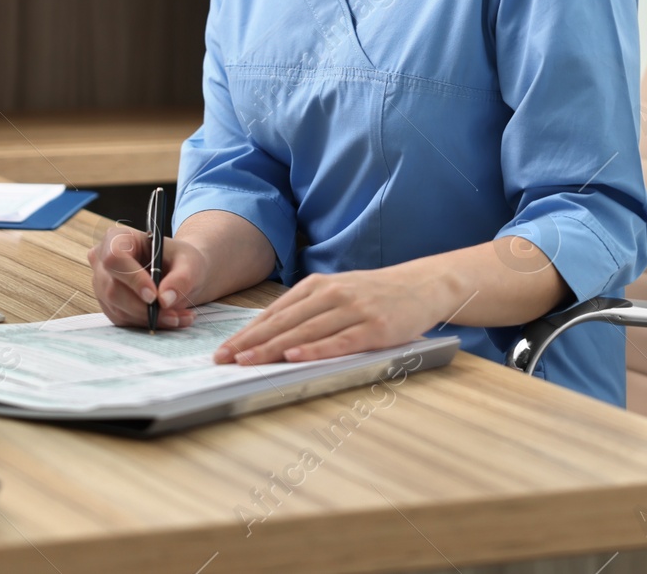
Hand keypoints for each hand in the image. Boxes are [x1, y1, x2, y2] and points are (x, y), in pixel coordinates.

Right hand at [87, 224, 207, 329]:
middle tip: (174, 314)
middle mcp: (103, 261)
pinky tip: (170, 319)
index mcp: (118, 238)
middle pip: (113, 289)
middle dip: (145, 308)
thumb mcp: (190, 262)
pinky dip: (148, 323)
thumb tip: (165, 300)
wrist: (180, 273)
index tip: (154, 296)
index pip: (114, 258)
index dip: (132, 278)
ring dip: (150, 318)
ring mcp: (103, 285)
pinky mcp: (109, 305)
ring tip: (179, 317)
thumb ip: (181, 278)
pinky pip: (124, 320)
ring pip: (119, 309)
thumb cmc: (181, 260)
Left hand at [214, 268, 444, 364]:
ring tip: (248, 361)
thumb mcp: (338, 293)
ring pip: (306, 331)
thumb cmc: (375, 295)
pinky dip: (315, 349)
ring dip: (273, 348)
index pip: (275, 312)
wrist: (422, 285)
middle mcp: (332, 294)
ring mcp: (353, 310)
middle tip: (224, 359)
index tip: (224, 349)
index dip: (247, 332)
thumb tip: (268, 334)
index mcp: (318, 285)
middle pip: (284, 321)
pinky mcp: (374, 327)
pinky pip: (339, 341)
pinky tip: (294, 357)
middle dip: (251, 342)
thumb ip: (308, 309)